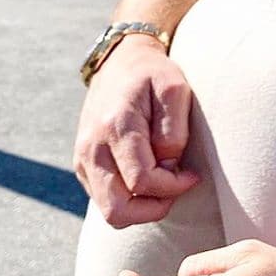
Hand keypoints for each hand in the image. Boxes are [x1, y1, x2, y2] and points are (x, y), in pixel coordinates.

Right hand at [73, 34, 197, 226]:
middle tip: (176, 188)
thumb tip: (168, 165)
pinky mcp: (83, 166)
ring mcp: (83, 159)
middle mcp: (92, 147)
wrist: (120, 63)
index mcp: (115, 126)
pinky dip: (130, 199)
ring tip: (164, 183)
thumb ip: (173, 131)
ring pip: (110, 211)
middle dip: (154, 208)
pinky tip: (148, 176)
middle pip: (117, 210)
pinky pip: (105, 201)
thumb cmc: (153, 75)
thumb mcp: (174, 89)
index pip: (142, 181)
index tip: (192, 175)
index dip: (173, 187)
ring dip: (142, 207)